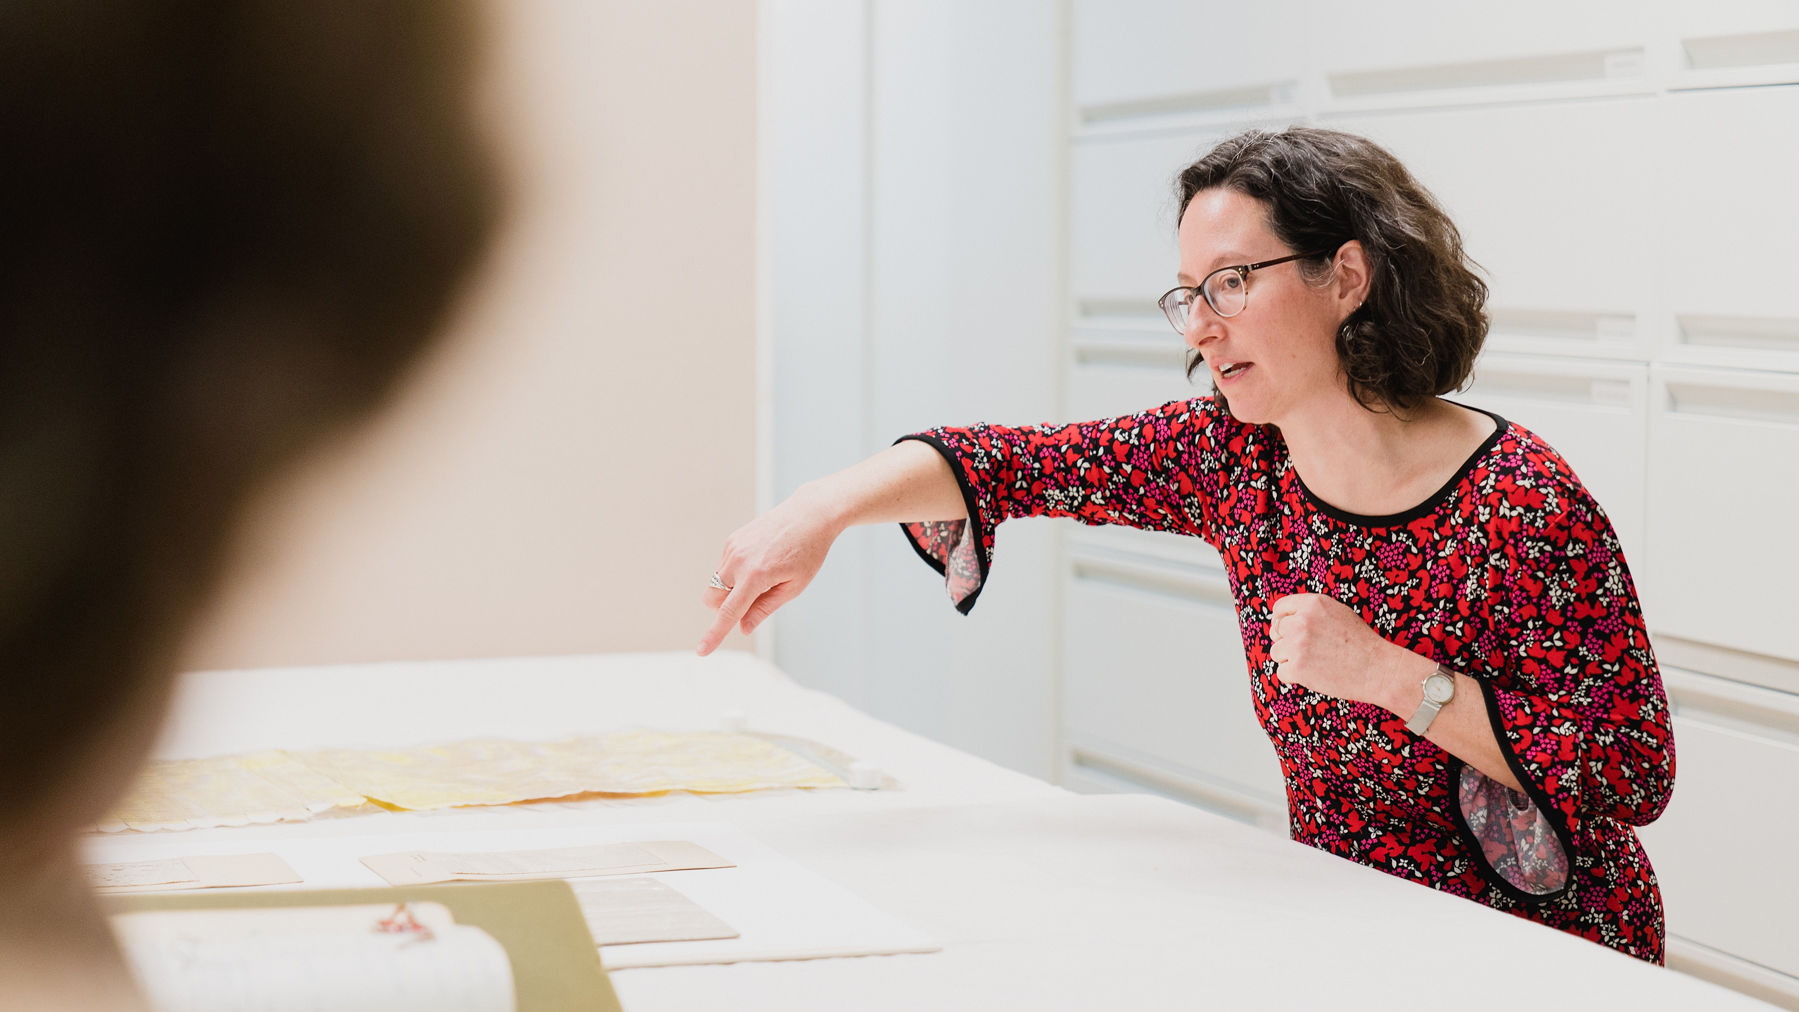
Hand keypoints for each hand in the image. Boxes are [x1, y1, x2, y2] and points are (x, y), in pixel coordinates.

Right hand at [696, 488, 840, 655]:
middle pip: (712, 599)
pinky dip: (736, 574)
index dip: (714, 635)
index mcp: (756, 576)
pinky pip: (724, 567)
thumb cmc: (808, 552)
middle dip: (724, 607)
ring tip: (765, 574)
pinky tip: (761, 561)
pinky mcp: (732, 540)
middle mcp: (738, 561)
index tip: (701, 651)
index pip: (728, 612)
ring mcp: (732, 548)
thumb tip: (743, 628)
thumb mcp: (793, 586)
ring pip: (717, 583)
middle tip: (756, 599)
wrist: (810, 514)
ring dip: (732, 589)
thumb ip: (764, 609)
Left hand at [1267, 593, 1410, 709]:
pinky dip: (1293, 677)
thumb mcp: (1338, 613)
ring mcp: (1298, 644)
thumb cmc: (1361, 643)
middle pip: (1276, 632)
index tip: (1285, 631)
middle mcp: (1302, 621)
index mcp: (1312, 604)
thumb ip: (1311, 612)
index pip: (1279, 608)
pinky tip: (1314, 675)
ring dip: (1290, 660)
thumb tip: (1284, 618)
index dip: (1281, 621)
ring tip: (1315, 663)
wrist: (1378, 669)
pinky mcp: (1297, 667)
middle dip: (1287, 642)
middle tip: (1308, 652)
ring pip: (1276, 652)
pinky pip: (1281, 672)